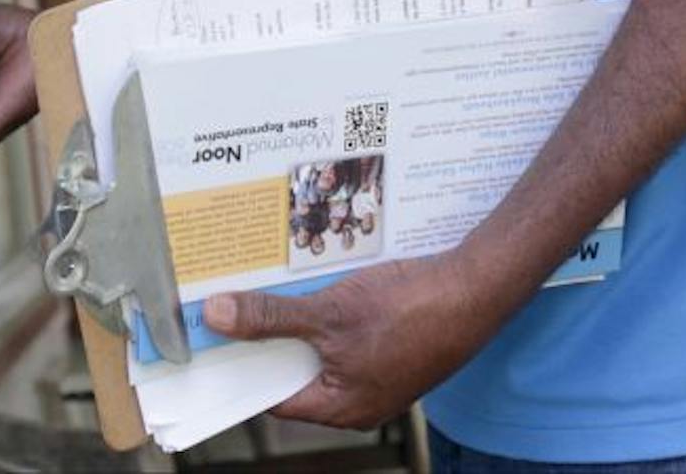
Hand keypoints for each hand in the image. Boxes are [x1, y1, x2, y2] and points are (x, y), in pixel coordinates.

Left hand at [202, 254, 493, 429]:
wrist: (478, 288)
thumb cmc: (413, 311)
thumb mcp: (330, 314)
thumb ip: (272, 318)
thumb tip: (219, 318)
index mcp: (342, 408)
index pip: (272, 396)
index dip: (238, 367)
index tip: (206, 341)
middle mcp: (358, 397)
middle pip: (294, 368)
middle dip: (263, 335)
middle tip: (227, 304)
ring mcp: (377, 370)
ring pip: (319, 345)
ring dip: (293, 315)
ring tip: (262, 282)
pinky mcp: (390, 342)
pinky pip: (343, 329)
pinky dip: (322, 307)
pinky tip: (309, 277)